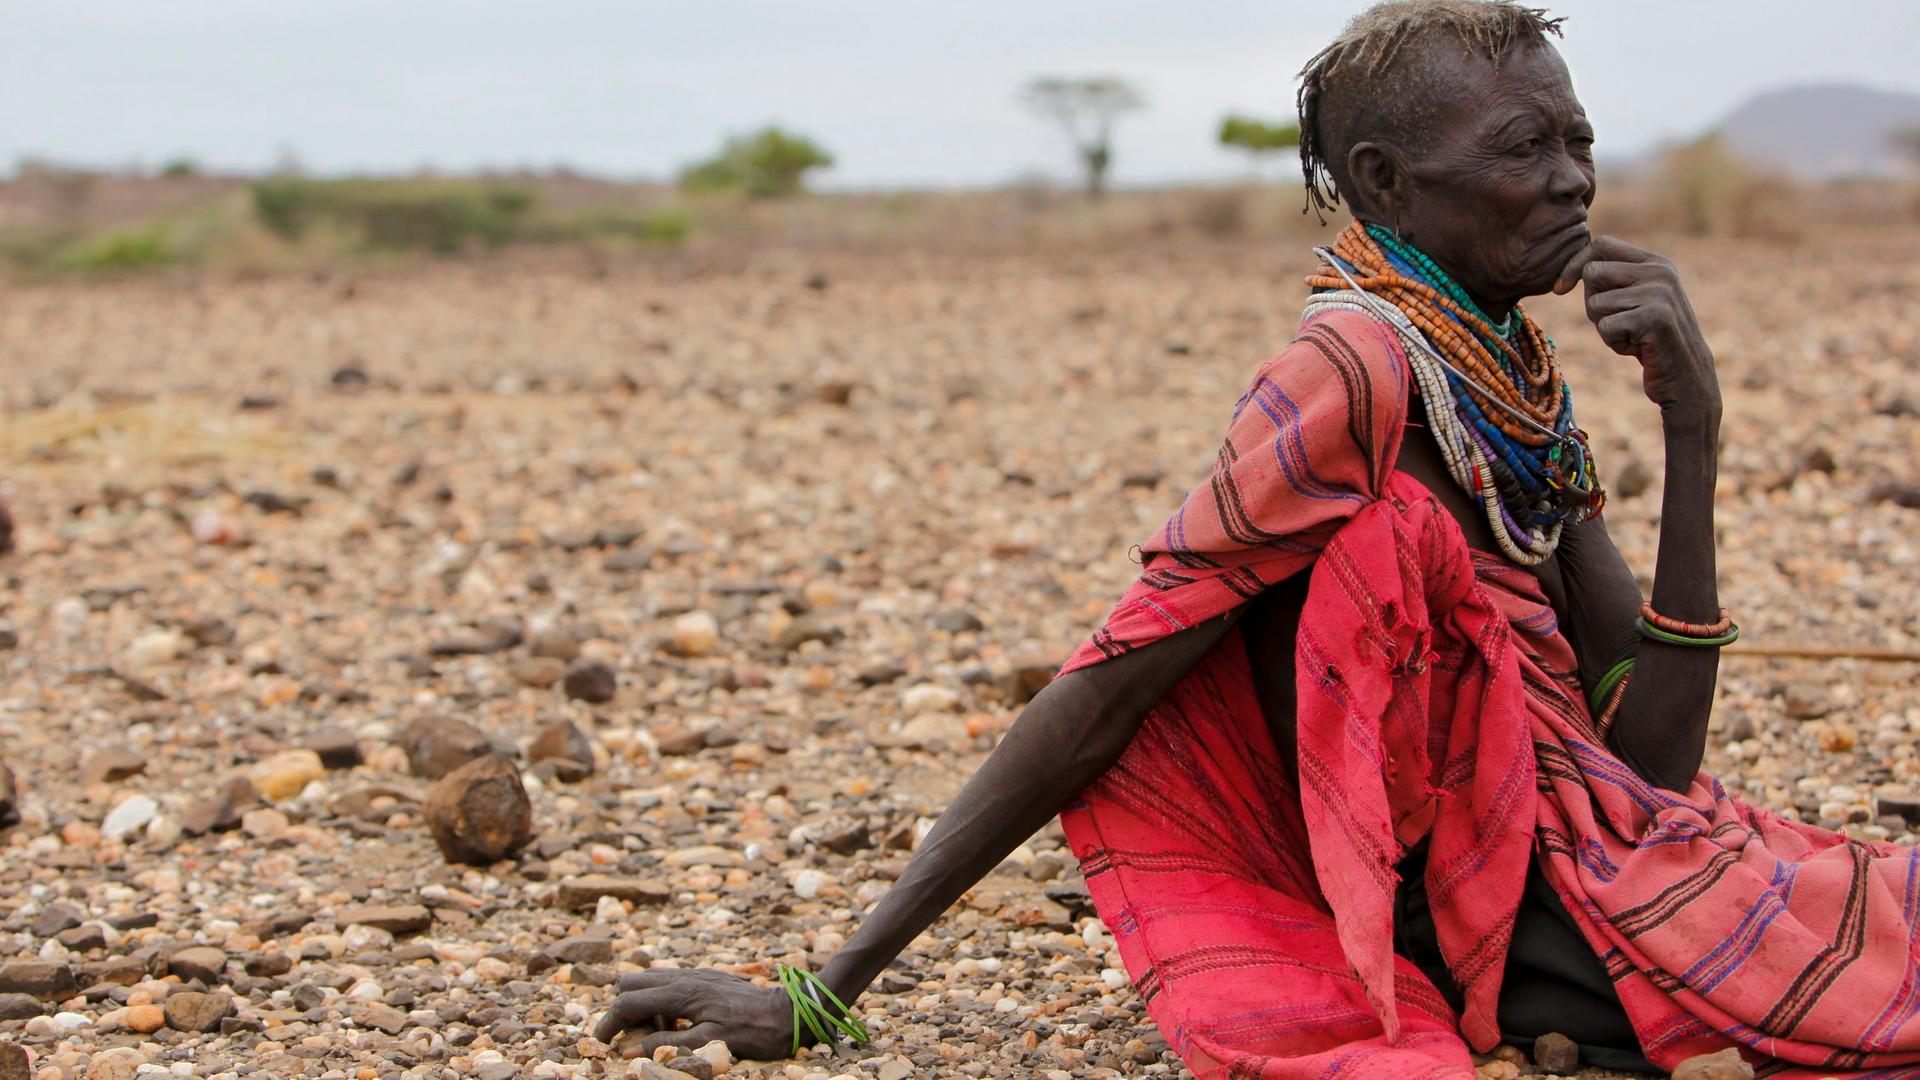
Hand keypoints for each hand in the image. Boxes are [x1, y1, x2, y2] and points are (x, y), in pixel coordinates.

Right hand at [593, 968, 794, 1059]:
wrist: (788, 1012)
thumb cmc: (751, 1032)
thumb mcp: (708, 1043)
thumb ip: (667, 1044)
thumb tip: (629, 1048)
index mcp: (682, 993)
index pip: (627, 1001)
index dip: (609, 1022)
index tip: (601, 1042)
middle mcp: (685, 977)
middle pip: (631, 982)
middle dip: (624, 1009)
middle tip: (638, 1036)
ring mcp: (696, 973)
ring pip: (649, 979)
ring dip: (643, 1005)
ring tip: (662, 1032)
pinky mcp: (706, 976)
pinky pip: (670, 982)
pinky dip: (662, 1001)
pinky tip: (680, 1022)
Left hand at [1553, 235, 1719, 422]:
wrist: (1686, 376)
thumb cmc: (1649, 340)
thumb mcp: (1633, 301)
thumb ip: (1612, 280)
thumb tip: (1573, 266)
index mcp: (1655, 262)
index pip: (1601, 244)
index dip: (1574, 265)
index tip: (1560, 290)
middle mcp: (1660, 271)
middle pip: (1592, 273)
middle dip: (1592, 304)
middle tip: (1617, 323)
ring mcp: (1660, 292)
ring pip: (1595, 302)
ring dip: (1604, 327)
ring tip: (1633, 336)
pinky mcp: (1655, 317)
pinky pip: (1606, 326)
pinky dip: (1614, 343)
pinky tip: (1638, 347)